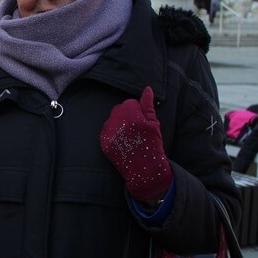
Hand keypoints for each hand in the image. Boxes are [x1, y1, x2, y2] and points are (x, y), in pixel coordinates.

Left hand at [99, 86, 170, 202]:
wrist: (144, 169)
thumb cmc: (152, 144)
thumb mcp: (154, 123)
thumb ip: (148, 104)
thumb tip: (147, 88)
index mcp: (131, 115)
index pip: (130, 103)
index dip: (138, 112)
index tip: (142, 123)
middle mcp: (118, 122)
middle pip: (119, 110)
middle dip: (127, 116)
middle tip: (136, 130)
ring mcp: (109, 132)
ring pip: (112, 120)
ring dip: (119, 124)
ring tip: (130, 137)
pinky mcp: (103, 142)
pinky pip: (106, 131)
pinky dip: (113, 134)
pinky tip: (122, 142)